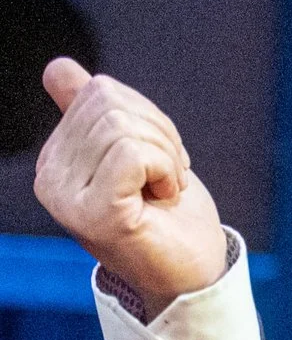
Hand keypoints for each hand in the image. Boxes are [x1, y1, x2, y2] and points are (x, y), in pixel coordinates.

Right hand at [33, 59, 230, 319]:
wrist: (193, 272)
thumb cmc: (168, 213)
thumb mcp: (134, 151)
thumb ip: (92, 113)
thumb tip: (58, 68)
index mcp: (55, 158)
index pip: (98, 91)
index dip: (147, 117)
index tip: (156, 160)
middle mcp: (49, 177)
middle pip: (109, 103)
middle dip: (159, 134)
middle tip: (164, 177)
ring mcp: (67, 198)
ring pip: (123, 127)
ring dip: (166, 155)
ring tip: (164, 190)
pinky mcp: (95, 213)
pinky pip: (134, 154)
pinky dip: (165, 169)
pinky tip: (164, 198)